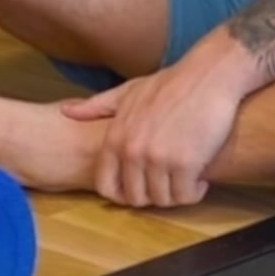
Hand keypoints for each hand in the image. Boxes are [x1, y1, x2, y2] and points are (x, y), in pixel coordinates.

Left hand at [60, 60, 242, 207]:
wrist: (207, 75)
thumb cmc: (170, 84)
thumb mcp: (128, 91)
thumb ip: (97, 106)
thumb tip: (67, 112)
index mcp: (116, 137)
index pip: (106, 185)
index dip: (122, 194)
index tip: (141, 188)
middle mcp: (132, 151)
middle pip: (136, 198)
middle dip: (153, 195)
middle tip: (168, 183)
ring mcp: (157, 158)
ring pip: (162, 200)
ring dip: (176, 194)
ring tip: (185, 178)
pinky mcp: (185, 164)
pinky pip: (186, 195)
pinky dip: (194, 191)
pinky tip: (200, 177)